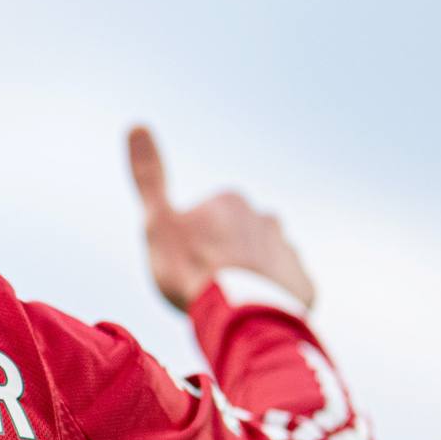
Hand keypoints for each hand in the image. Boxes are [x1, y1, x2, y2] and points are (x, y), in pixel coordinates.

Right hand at [127, 125, 315, 313]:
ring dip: (251, 277)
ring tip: (233, 304)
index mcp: (230, 201)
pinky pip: (286, 288)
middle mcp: (266, 218)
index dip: (192, 245)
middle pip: (238, 239)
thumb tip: (137, 123)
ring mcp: (288, 251)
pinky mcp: (304, 284)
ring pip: (265, 262)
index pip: (207, 220)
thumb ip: (148, 176)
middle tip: (207, 287)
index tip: (185, 266)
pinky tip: (256, 313)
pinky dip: (273, 298)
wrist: (239, 316)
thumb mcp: (157, 222)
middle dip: (225, 258)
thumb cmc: (192, 269)